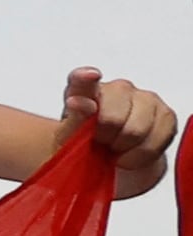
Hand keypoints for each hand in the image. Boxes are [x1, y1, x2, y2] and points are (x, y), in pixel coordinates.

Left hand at [64, 68, 177, 198]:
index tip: (90, 76)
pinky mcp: (165, 115)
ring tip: (115, 147)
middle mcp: (118, 88)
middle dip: (105, 138)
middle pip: (113, 117)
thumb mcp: (69, 138)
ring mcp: (145, 98)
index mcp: (85, 91)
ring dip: (123, 148)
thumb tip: (77, 102)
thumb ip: (73, 119)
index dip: (85, 77)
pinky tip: (131, 153)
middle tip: (100, 142)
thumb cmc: (86, 144)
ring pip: (136, 131)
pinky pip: (154, 143)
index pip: (81, 80)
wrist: (113, 159)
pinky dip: (139, 156)